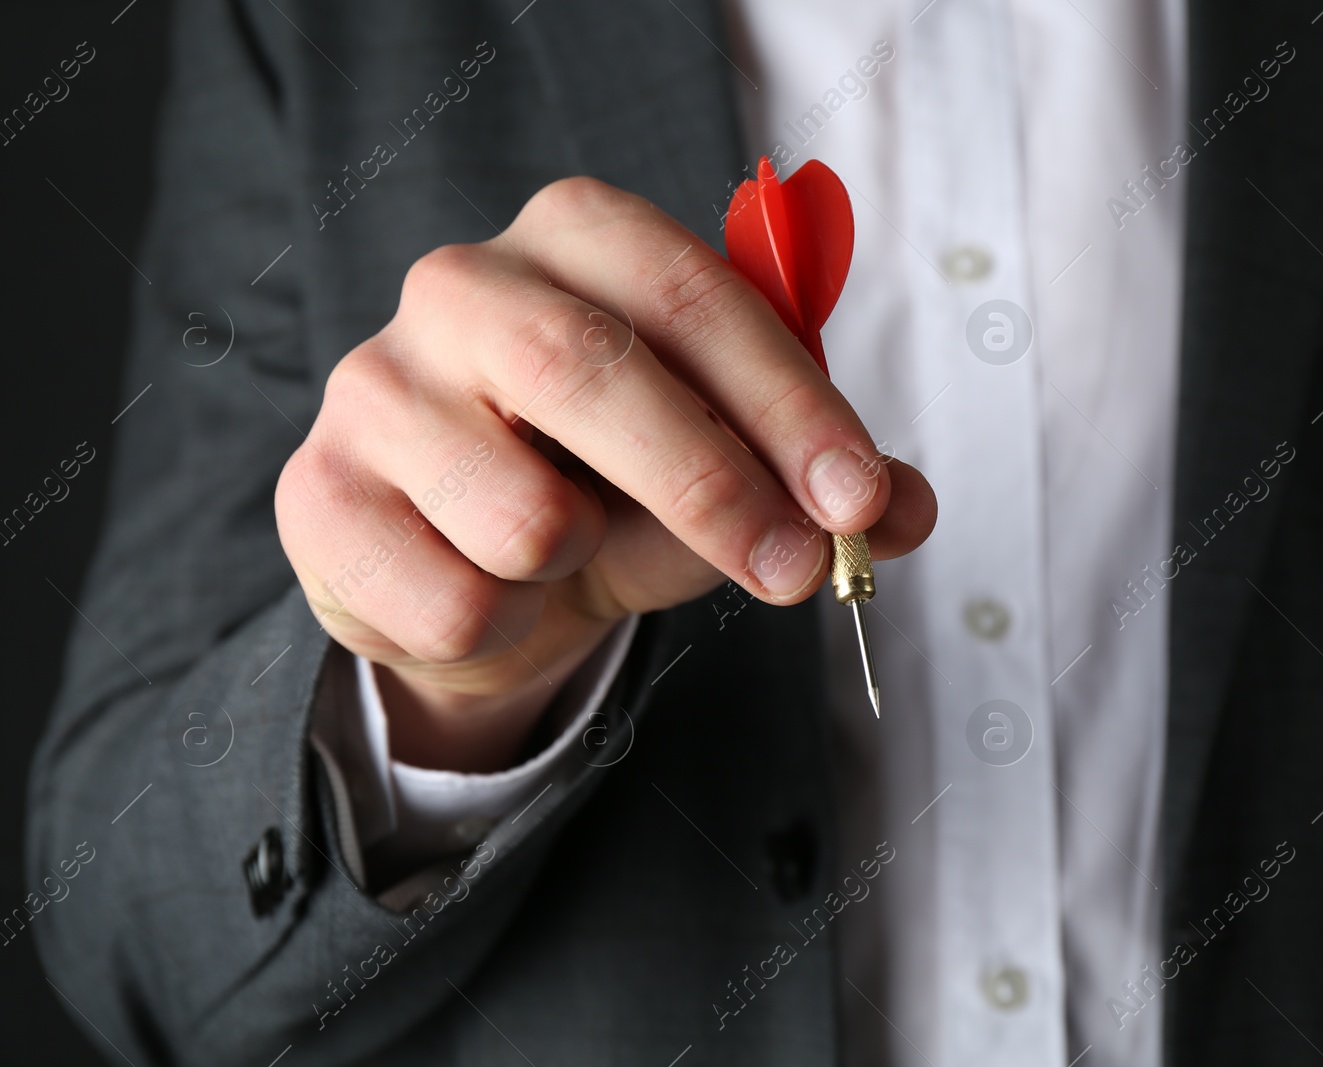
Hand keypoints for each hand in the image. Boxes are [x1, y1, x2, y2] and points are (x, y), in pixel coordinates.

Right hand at [275, 177, 936, 771]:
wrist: (465, 568)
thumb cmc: (607, 488)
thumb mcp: (725, 472)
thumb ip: (817, 484)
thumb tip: (904, 511)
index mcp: (575, 239)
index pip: (690, 292)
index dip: (787, 401)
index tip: (861, 497)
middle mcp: (460, 286)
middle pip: (587, 370)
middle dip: (711, 486)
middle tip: (799, 572)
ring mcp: (371, 387)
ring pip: (521, 515)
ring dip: (582, 567)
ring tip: (566, 550)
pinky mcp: (316, 497)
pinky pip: (455, 600)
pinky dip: (509, 625)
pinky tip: (487, 586)